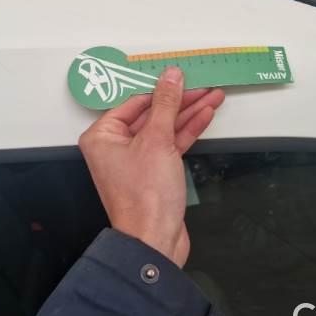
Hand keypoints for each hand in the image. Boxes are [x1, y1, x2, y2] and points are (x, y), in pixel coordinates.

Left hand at [78, 67, 223, 266]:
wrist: (155, 240)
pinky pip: (171, 143)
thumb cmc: (144, 197)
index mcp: (102, 136)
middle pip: (151, 113)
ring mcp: (136, 160)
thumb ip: (166, 104)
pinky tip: (206, 115)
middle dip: (179, 99)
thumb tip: (171, 77)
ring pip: (165, 127)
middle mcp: (115, 146)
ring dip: (189, 112)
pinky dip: (188, 130)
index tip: (180, 75)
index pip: (134, 101)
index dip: (159, 87)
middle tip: (203, 84)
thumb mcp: (157, 139)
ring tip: (214, 96)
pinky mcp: (154, 172)